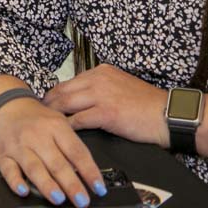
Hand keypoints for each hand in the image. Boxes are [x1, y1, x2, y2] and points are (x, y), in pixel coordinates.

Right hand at [0, 97, 105, 206]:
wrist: (7, 106)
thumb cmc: (37, 118)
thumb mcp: (59, 123)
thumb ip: (71, 146)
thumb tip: (87, 174)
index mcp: (56, 127)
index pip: (77, 151)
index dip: (89, 171)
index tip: (98, 188)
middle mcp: (37, 136)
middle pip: (57, 163)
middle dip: (71, 184)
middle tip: (82, 200)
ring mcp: (19, 145)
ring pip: (34, 167)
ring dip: (47, 184)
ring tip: (59, 198)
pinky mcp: (3, 154)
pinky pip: (8, 169)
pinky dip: (15, 181)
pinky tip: (23, 190)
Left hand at [42, 64, 168, 146]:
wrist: (169, 114)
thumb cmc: (148, 106)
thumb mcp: (121, 87)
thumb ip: (100, 90)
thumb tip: (81, 100)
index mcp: (102, 72)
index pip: (69, 82)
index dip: (54, 95)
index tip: (45, 105)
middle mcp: (99, 78)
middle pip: (62, 91)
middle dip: (47, 105)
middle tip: (37, 118)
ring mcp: (102, 94)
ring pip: (66, 103)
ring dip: (53, 116)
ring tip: (44, 127)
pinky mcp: (106, 112)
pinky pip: (78, 120)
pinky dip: (68, 128)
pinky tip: (63, 135)